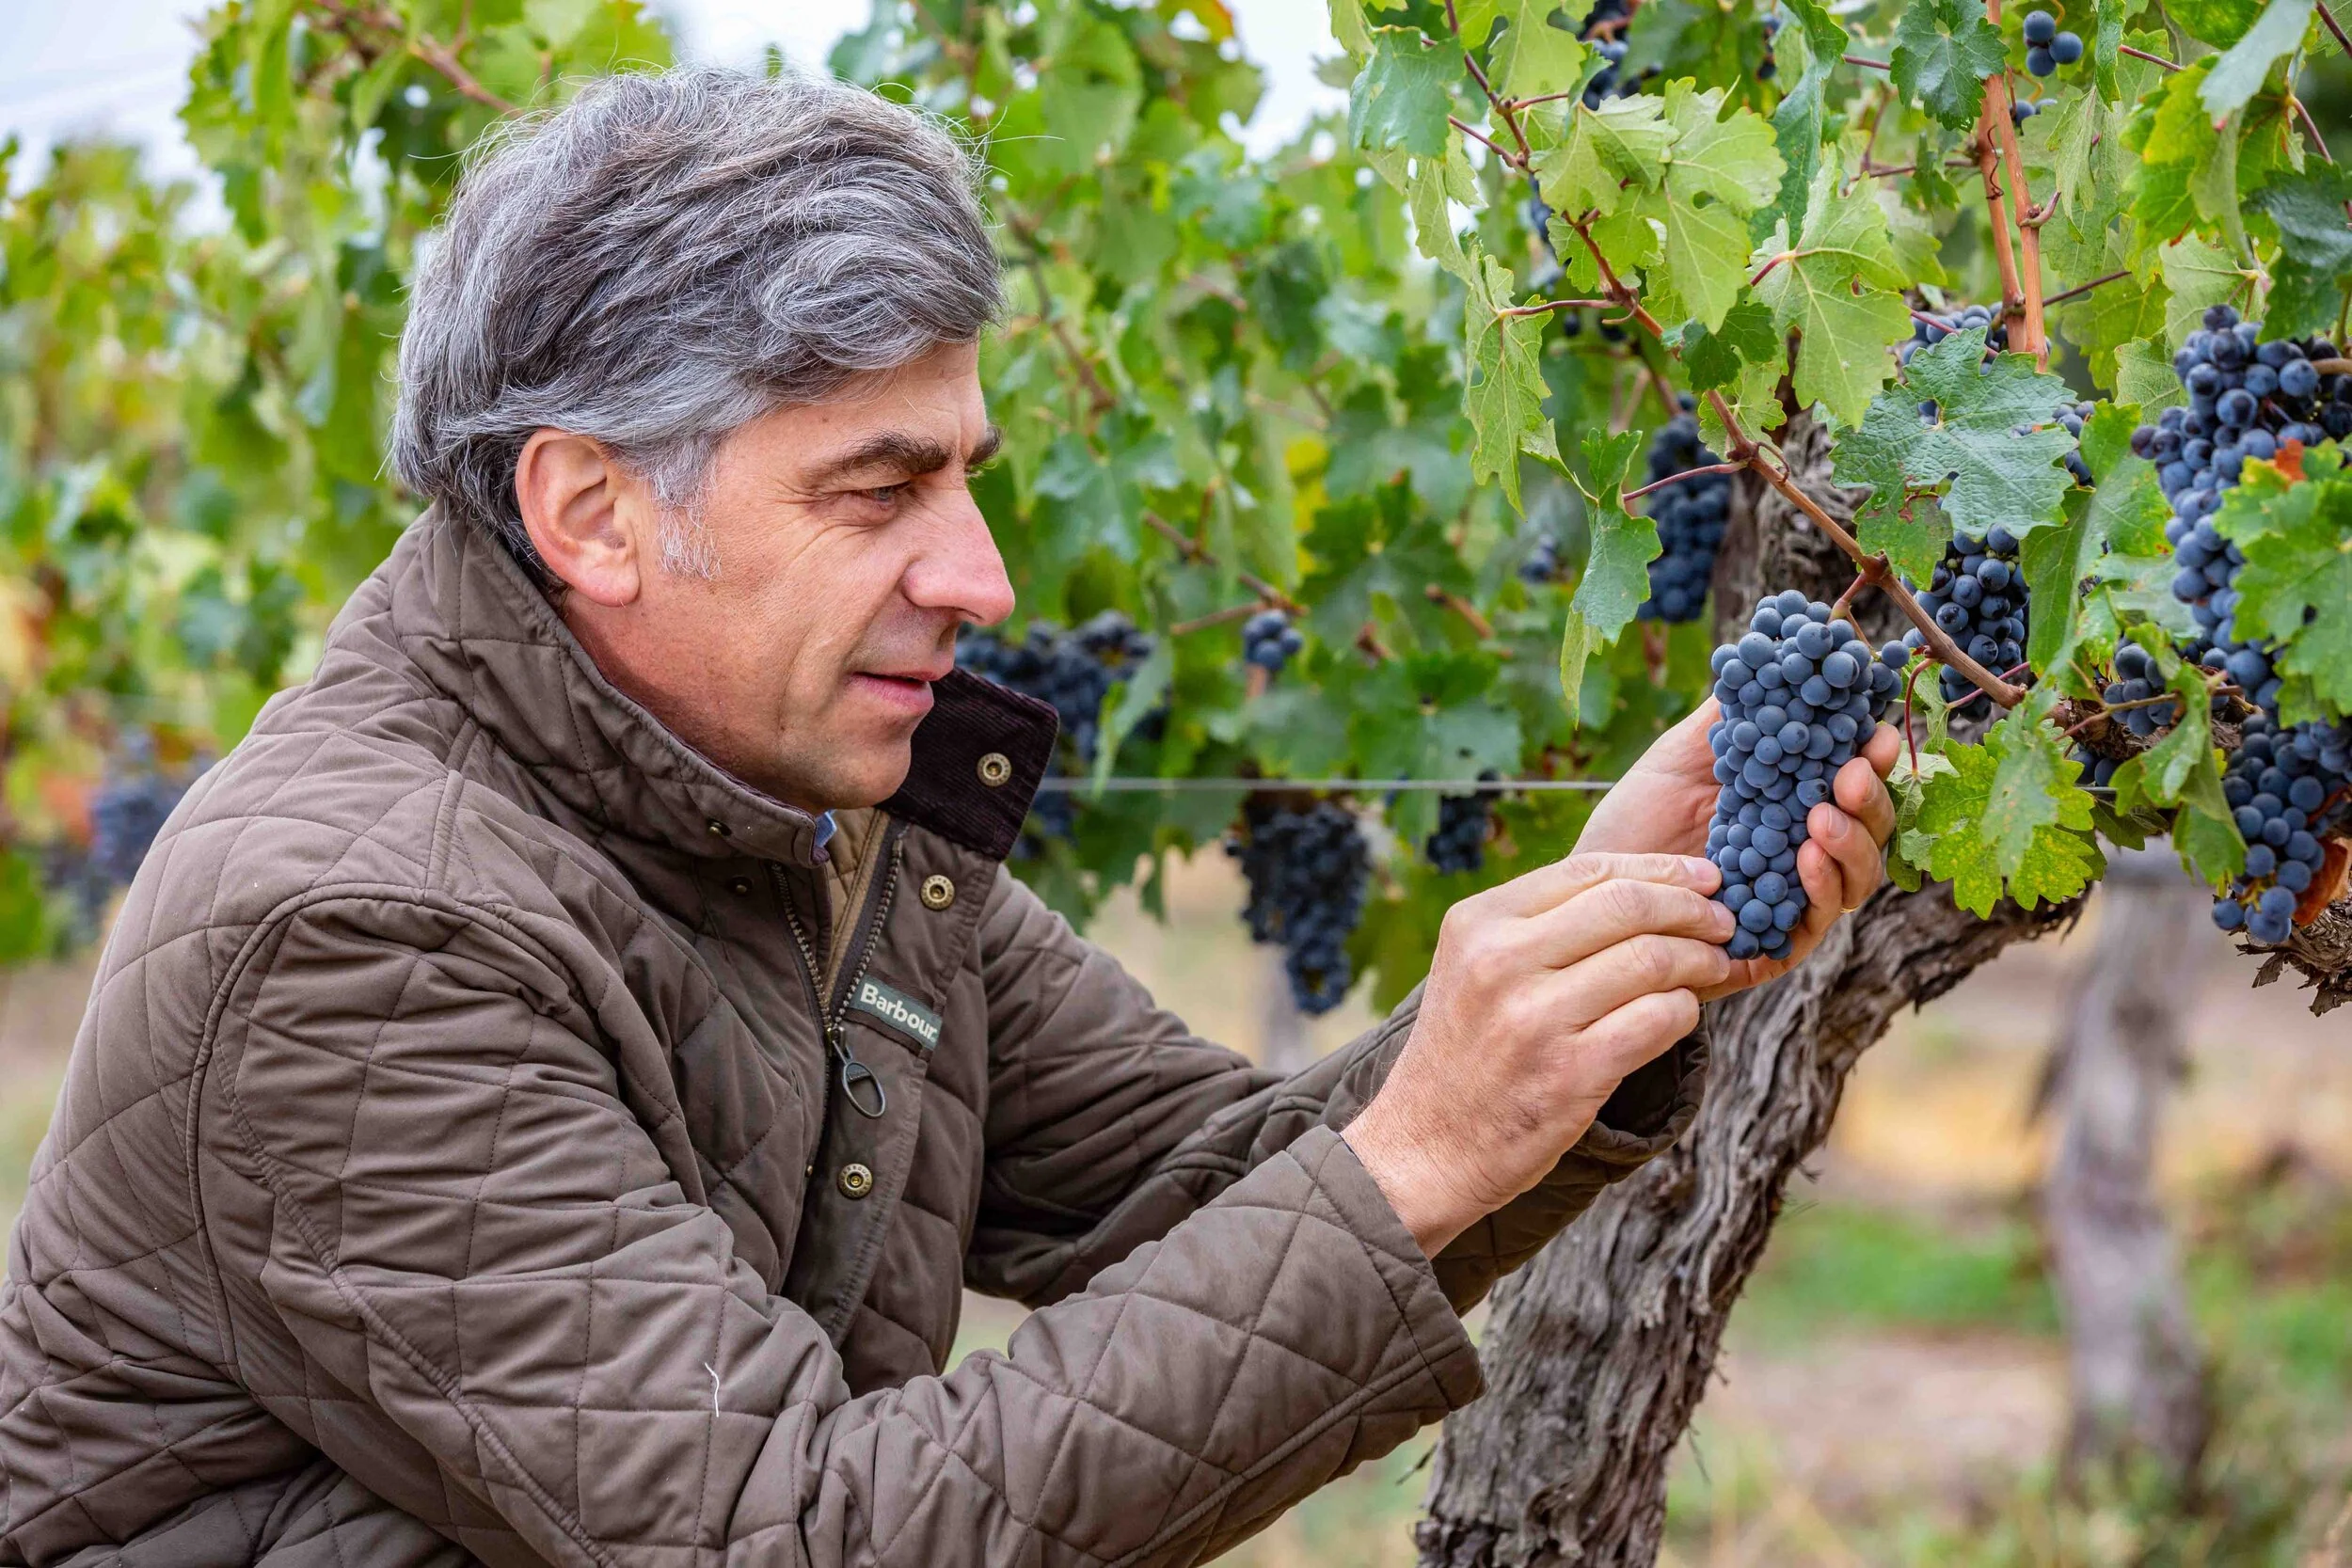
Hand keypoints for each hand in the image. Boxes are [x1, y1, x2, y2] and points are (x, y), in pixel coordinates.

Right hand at [1342, 853, 1731, 1255]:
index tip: (1703, 877)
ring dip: (1700, 961)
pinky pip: (1657, 1020)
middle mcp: (1501, 960)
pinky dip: (1684, 1011)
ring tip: (1714, 966)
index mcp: (1479, 922)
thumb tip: (1647, 892)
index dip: (1661, 869)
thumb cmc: (1464, 1055)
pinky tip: (1682, 1014)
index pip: (1590, 870)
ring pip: (1652, 960)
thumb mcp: (1476, 968)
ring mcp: (1535, 1017)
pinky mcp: (1569, 1073)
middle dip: (1692, 909)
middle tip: (1723, 921)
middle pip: (1628, 906)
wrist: (1425, 1148)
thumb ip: (1541, 927)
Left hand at [1576, 699, 1901, 997]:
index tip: (1876, 733)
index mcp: (1790, 803)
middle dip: (1870, 798)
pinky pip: (1817, 923)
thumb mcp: (1680, 758)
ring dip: (1851, 843)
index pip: (1851, 779)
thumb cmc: (1632, 826)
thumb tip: (1772, 657)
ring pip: (1856, 876)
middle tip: (1852, 774)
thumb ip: (1730, 719)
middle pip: (1869, 828)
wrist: (1588, 894)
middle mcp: (1802, 850)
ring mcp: (1793, 899)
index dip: (1873, 757)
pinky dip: (1820, 890)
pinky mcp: (1774, 945)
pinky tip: (1804, 861)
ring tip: (1822, 818)